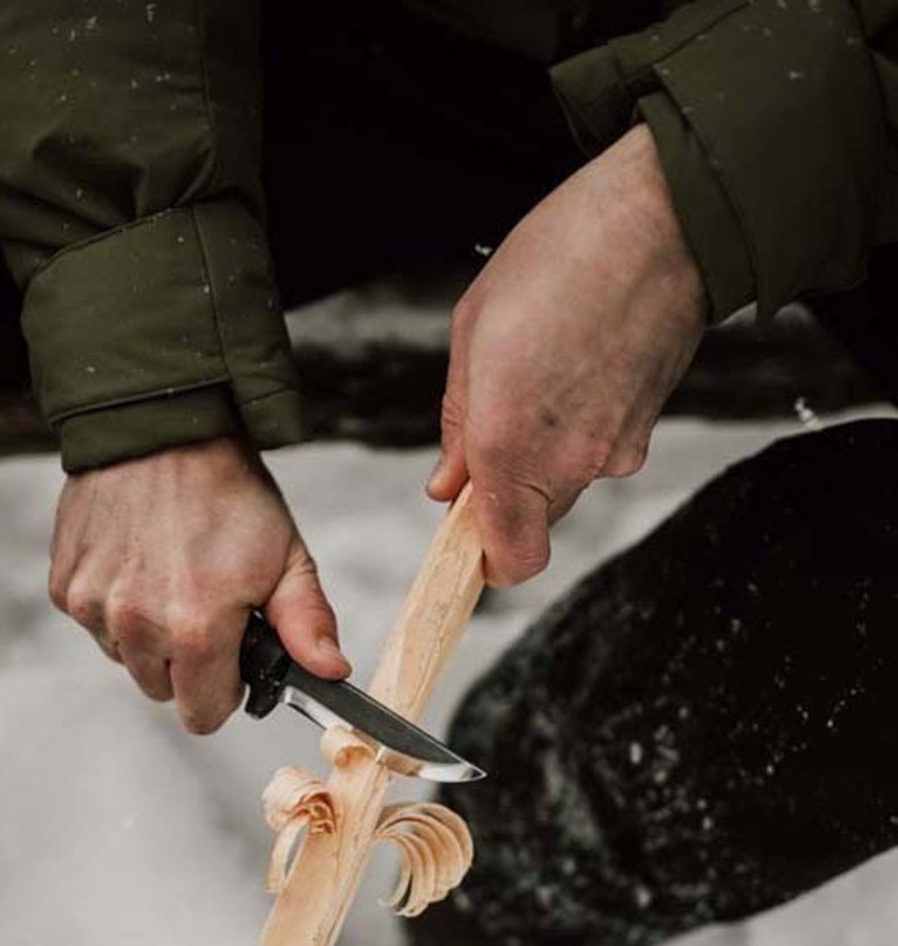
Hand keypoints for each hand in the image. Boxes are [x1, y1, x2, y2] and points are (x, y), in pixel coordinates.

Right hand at [49, 437, 348, 732]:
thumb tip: (330, 673)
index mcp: (196, 630)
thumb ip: (307, 624)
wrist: (161, 427)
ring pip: (125, 658)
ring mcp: (93, 606)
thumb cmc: (227, 491)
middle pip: (162, 689)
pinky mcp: (65, 585)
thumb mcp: (286, 557)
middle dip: (187, 663)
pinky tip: (137, 562)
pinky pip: (94, 623)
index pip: (203, 715)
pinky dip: (114, 606)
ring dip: (148, 635)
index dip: (225, 691)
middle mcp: (136, 626)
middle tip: (205, 606)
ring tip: (170, 576)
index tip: (233, 657)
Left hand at [431, 123, 706, 584]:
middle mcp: (568, 464)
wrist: (665, 218)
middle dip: (506, 494)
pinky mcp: (647, 430)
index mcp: (507, 443)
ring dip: (544, 455)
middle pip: (532, 524)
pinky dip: (582, 427)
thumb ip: (457, 420)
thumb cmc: (562, 258)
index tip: (464, 532)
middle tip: (491, 426)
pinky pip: (600, 451)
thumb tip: (447, 483)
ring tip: (539, 374)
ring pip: (566, 485)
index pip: (508, 560)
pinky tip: (576, 365)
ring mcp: (616, 451)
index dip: (483, 560)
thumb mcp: (473, 328)